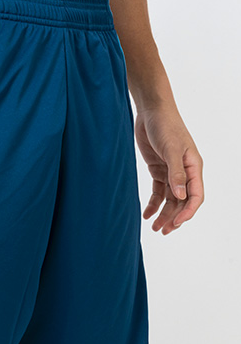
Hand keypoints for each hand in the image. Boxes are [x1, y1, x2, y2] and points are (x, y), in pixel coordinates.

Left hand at [134, 102, 203, 234]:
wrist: (151, 112)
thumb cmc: (165, 126)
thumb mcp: (171, 149)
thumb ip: (175, 173)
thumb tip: (180, 195)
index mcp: (194, 167)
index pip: (195, 196)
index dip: (187, 212)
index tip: (175, 224)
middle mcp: (184, 172)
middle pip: (182, 201)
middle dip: (173, 217)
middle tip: (162, 231)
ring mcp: (171, 171)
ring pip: (170, 199)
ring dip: (163, 213)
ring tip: (154, 228)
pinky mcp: (158, 169)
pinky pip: (158, 191)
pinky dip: (153, 203)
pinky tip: (146, 214)